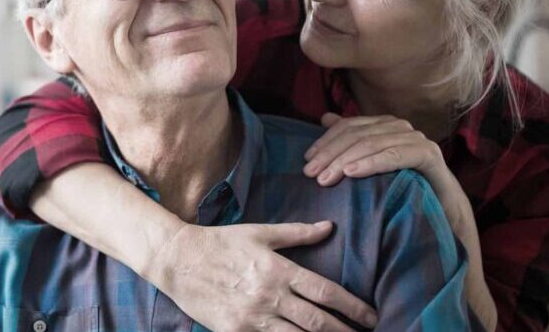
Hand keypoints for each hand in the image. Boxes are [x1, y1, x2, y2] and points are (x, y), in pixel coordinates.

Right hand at [146, 221, 377, 331]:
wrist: (178, 259)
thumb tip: (329, 227)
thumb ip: (296, 233)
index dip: (353, 307)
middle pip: (318, 321)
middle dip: (345, 331)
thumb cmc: (220, 242)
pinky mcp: (236, 331)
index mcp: (279, 269)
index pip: (325, 292)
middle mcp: (269, 295)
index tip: (370, 316)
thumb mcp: (259, 232)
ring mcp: (253, 317)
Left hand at [302, 113, 469, 231]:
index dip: (325, 141)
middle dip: (330, 154)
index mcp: (383, 125)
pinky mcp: (428, 154)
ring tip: (326, 178)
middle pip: (357, 135)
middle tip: (311, 173)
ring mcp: (415, 138)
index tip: (307, 160)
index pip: (348, 126)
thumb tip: (325, 118)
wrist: (443, 208)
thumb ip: (351, 140)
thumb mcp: (371, 163)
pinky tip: (351, 174)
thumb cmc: (403, 185)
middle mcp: (399, 127)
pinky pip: (394, 156)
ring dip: (345, 161)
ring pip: (372, 144)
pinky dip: (371, 163)